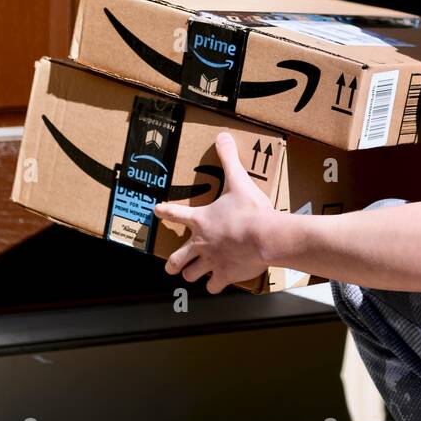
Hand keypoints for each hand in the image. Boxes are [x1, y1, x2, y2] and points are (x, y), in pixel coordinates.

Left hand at [152, 131, 276, 293]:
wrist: (264, 236)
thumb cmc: (250, 210)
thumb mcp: (238, 180)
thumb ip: (229, 158)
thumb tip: (223, 136)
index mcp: (201, 220)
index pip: (176, 214)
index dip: (165, 212)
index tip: (156, 211)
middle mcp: (201, 243)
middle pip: (177, 258)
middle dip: (172, 263)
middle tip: (169, 266)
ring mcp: (212, 261)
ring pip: (192, 274)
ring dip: (191, 273)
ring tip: (191, 275)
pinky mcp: (225, 274)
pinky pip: (214, 285)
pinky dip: (214, 285)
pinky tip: (216, 284)